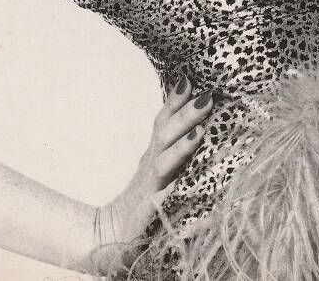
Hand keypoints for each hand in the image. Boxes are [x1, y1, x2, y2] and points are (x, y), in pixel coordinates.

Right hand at [86, 78, 212, 275]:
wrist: (112, 239)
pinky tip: (179, 185)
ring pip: (164, 165)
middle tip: (206, 97)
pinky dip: (167, 193)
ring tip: (200, 133)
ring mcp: (149, 192)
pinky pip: (160, 203)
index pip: (163, 124)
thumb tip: (198, 124)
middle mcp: (151, 170)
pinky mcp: (147, 217)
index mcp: (154, 158)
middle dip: (185, 117)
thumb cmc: (143, 203)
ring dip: (181, 148)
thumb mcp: (157, 171)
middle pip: (165, 138)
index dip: (174, 103)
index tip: (188, 80)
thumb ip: (172, 148)